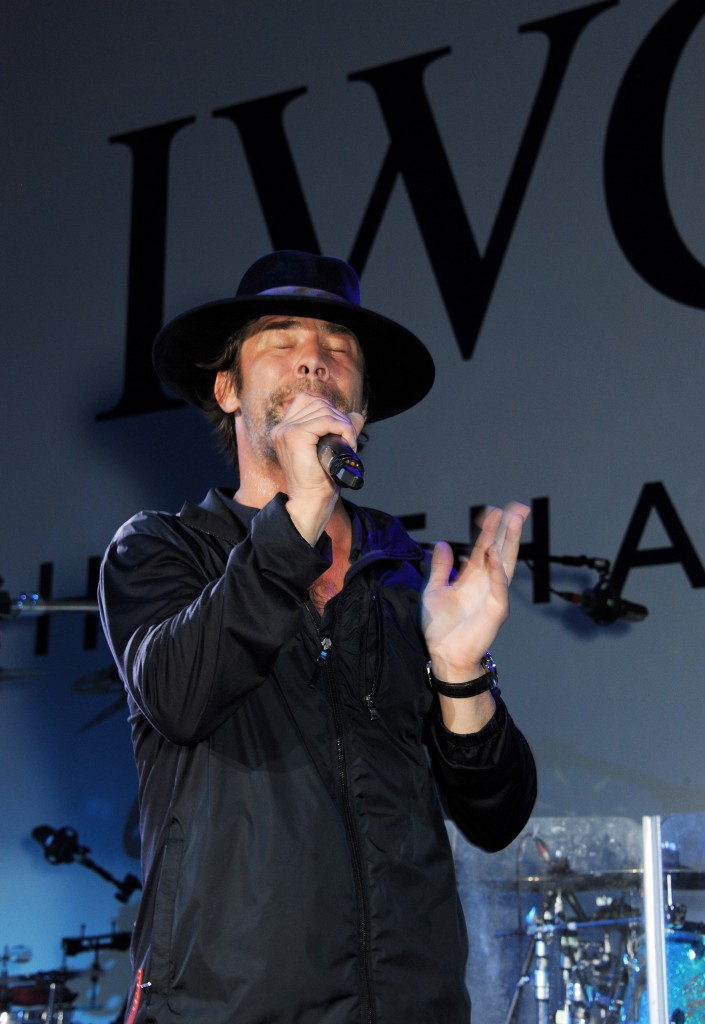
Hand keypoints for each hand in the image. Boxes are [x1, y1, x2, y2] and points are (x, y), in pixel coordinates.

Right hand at [270, 393, 364, 542]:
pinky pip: (325, 420)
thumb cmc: (319, 482)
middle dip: (339, 417)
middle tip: (349, 438)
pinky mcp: (295, 436)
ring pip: (323, 409)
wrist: (310, 503)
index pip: (308, 400)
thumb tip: (357, 415)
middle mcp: (282, 428)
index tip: (341, 430)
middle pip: (317, 402)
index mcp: (284, 430)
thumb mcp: (330, 450)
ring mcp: (286, 431)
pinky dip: (342, 428)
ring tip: (349, 442)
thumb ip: (341, 430)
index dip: (329, 410)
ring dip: (343, 423)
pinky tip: (348, 442)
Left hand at [421, 503, 529, 681]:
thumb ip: (440, 568)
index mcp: (473, 578)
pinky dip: (498, 570)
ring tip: (513, 521)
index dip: (487, 529)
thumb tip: (441, 544)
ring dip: (509, 542)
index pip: (483, 547)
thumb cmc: (441, 628)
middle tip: (517, 508)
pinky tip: (497, 553)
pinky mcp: (495, 610)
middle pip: (501, 550)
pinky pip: (499, 587)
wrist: (444, 654)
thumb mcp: (435, 590)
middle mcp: (486, 583)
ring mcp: (493, 595)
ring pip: (506, 563)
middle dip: (508, 529)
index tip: (490, 510)